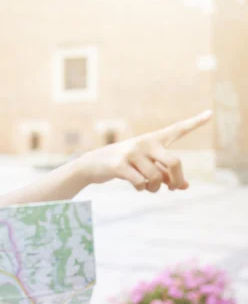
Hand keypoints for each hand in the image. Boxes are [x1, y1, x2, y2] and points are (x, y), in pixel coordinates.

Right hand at [76, 110, 211, 191]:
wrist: (92, 165)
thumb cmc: (124, 165)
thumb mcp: (145, 167)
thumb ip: (166, 174)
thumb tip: (185, 186)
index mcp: (153, 139)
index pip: (177, 130)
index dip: (195, 122)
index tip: (210, 114)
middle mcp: (144, 143)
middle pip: (174, 162)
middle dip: (177, 180)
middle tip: (174, 188)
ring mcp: (131, 153)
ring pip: (157, 178)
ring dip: (155, 189)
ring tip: (148, 188)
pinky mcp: (120, 165)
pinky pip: (141, 183)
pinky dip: (142, 188)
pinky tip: (137, 186)